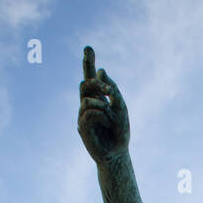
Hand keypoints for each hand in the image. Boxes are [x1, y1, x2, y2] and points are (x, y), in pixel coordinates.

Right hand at [78, 46, 129, 163]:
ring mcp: (83, 115)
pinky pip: (89, 112)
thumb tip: (101, 71)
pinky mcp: (81, 126)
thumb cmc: (120, 132)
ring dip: (103, 105)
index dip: (88, 62)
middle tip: (110, 92)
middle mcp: (88, 104)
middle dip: (97, 84)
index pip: (91, 78)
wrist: (117, 154)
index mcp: (98, 98)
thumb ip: (112, 90)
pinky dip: (101, 115)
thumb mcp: (121, 108)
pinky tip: (107, 124)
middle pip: (85, 83)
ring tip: (111, 118)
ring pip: (87, 99)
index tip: (88, 48)